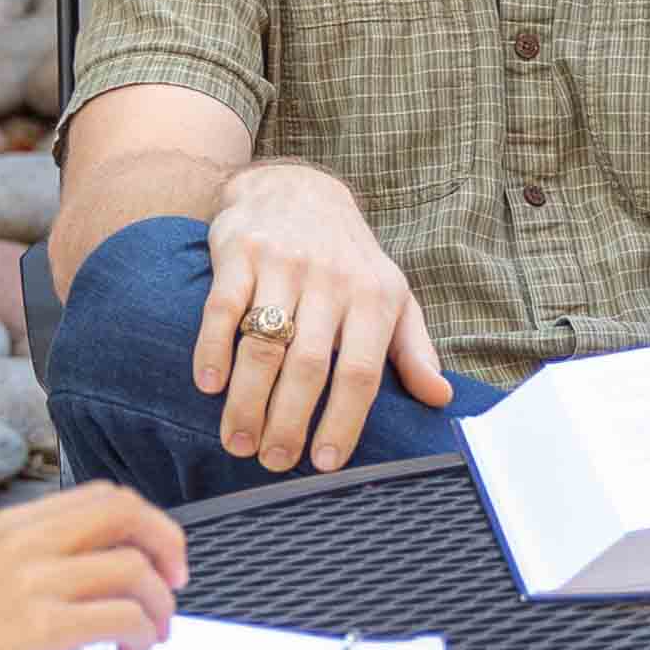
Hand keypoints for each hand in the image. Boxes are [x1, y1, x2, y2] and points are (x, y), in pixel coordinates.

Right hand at [0, 485, 188, 649]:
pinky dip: (141, 635)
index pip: (104, 497)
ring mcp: (30, 584)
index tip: (159, 561)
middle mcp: (23, 543)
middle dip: (168, 547)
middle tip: (174, 587)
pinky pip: (122, 616)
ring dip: (159, 605)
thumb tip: (108, 567)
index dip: (147, 525)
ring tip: (147, 637)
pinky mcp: (39, 630)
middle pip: (127, 514)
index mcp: (13, 526)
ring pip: (134, 568)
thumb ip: (39, 560)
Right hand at [200, 161, 450, 472]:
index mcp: (373, 297)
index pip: (360, 372)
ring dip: (247, 400)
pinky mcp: (239, 252)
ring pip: (263, 343)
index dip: (342, 421)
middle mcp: (330, 279)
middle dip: (288, 422)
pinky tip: (209, 385)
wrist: (298, 187)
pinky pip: (221, 308)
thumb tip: (440, 397)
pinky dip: (212, 350)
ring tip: (237, 441)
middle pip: (308, 366)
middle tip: (272, 461)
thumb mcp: (392, 294)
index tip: (326, 462)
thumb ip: (414, 349)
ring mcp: (282, 264)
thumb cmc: (349, 259)